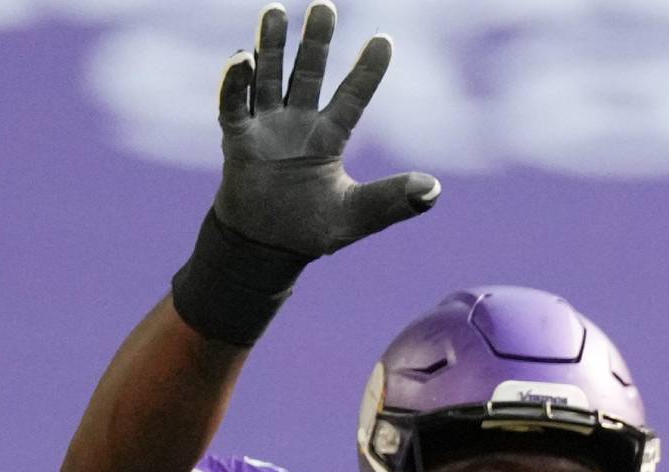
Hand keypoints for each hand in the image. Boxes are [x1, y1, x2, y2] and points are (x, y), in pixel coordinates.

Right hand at [214, 1, 439, 255]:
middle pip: (308, 74)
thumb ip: (393, 201)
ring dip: (272, 47)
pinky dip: (236, 83)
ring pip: (270, 78)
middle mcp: (298, 124)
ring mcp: (266, 129)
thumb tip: (434, 189)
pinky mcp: (238, 141)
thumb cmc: (312, 229)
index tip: (384, 39)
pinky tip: (243, 57)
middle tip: (325, 7)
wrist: (266, 249)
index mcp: (329, 137)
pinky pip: (234, 106)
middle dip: (315, 41)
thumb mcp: (359, 215)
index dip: (367, 70)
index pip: (352, 96)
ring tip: (276, 11)